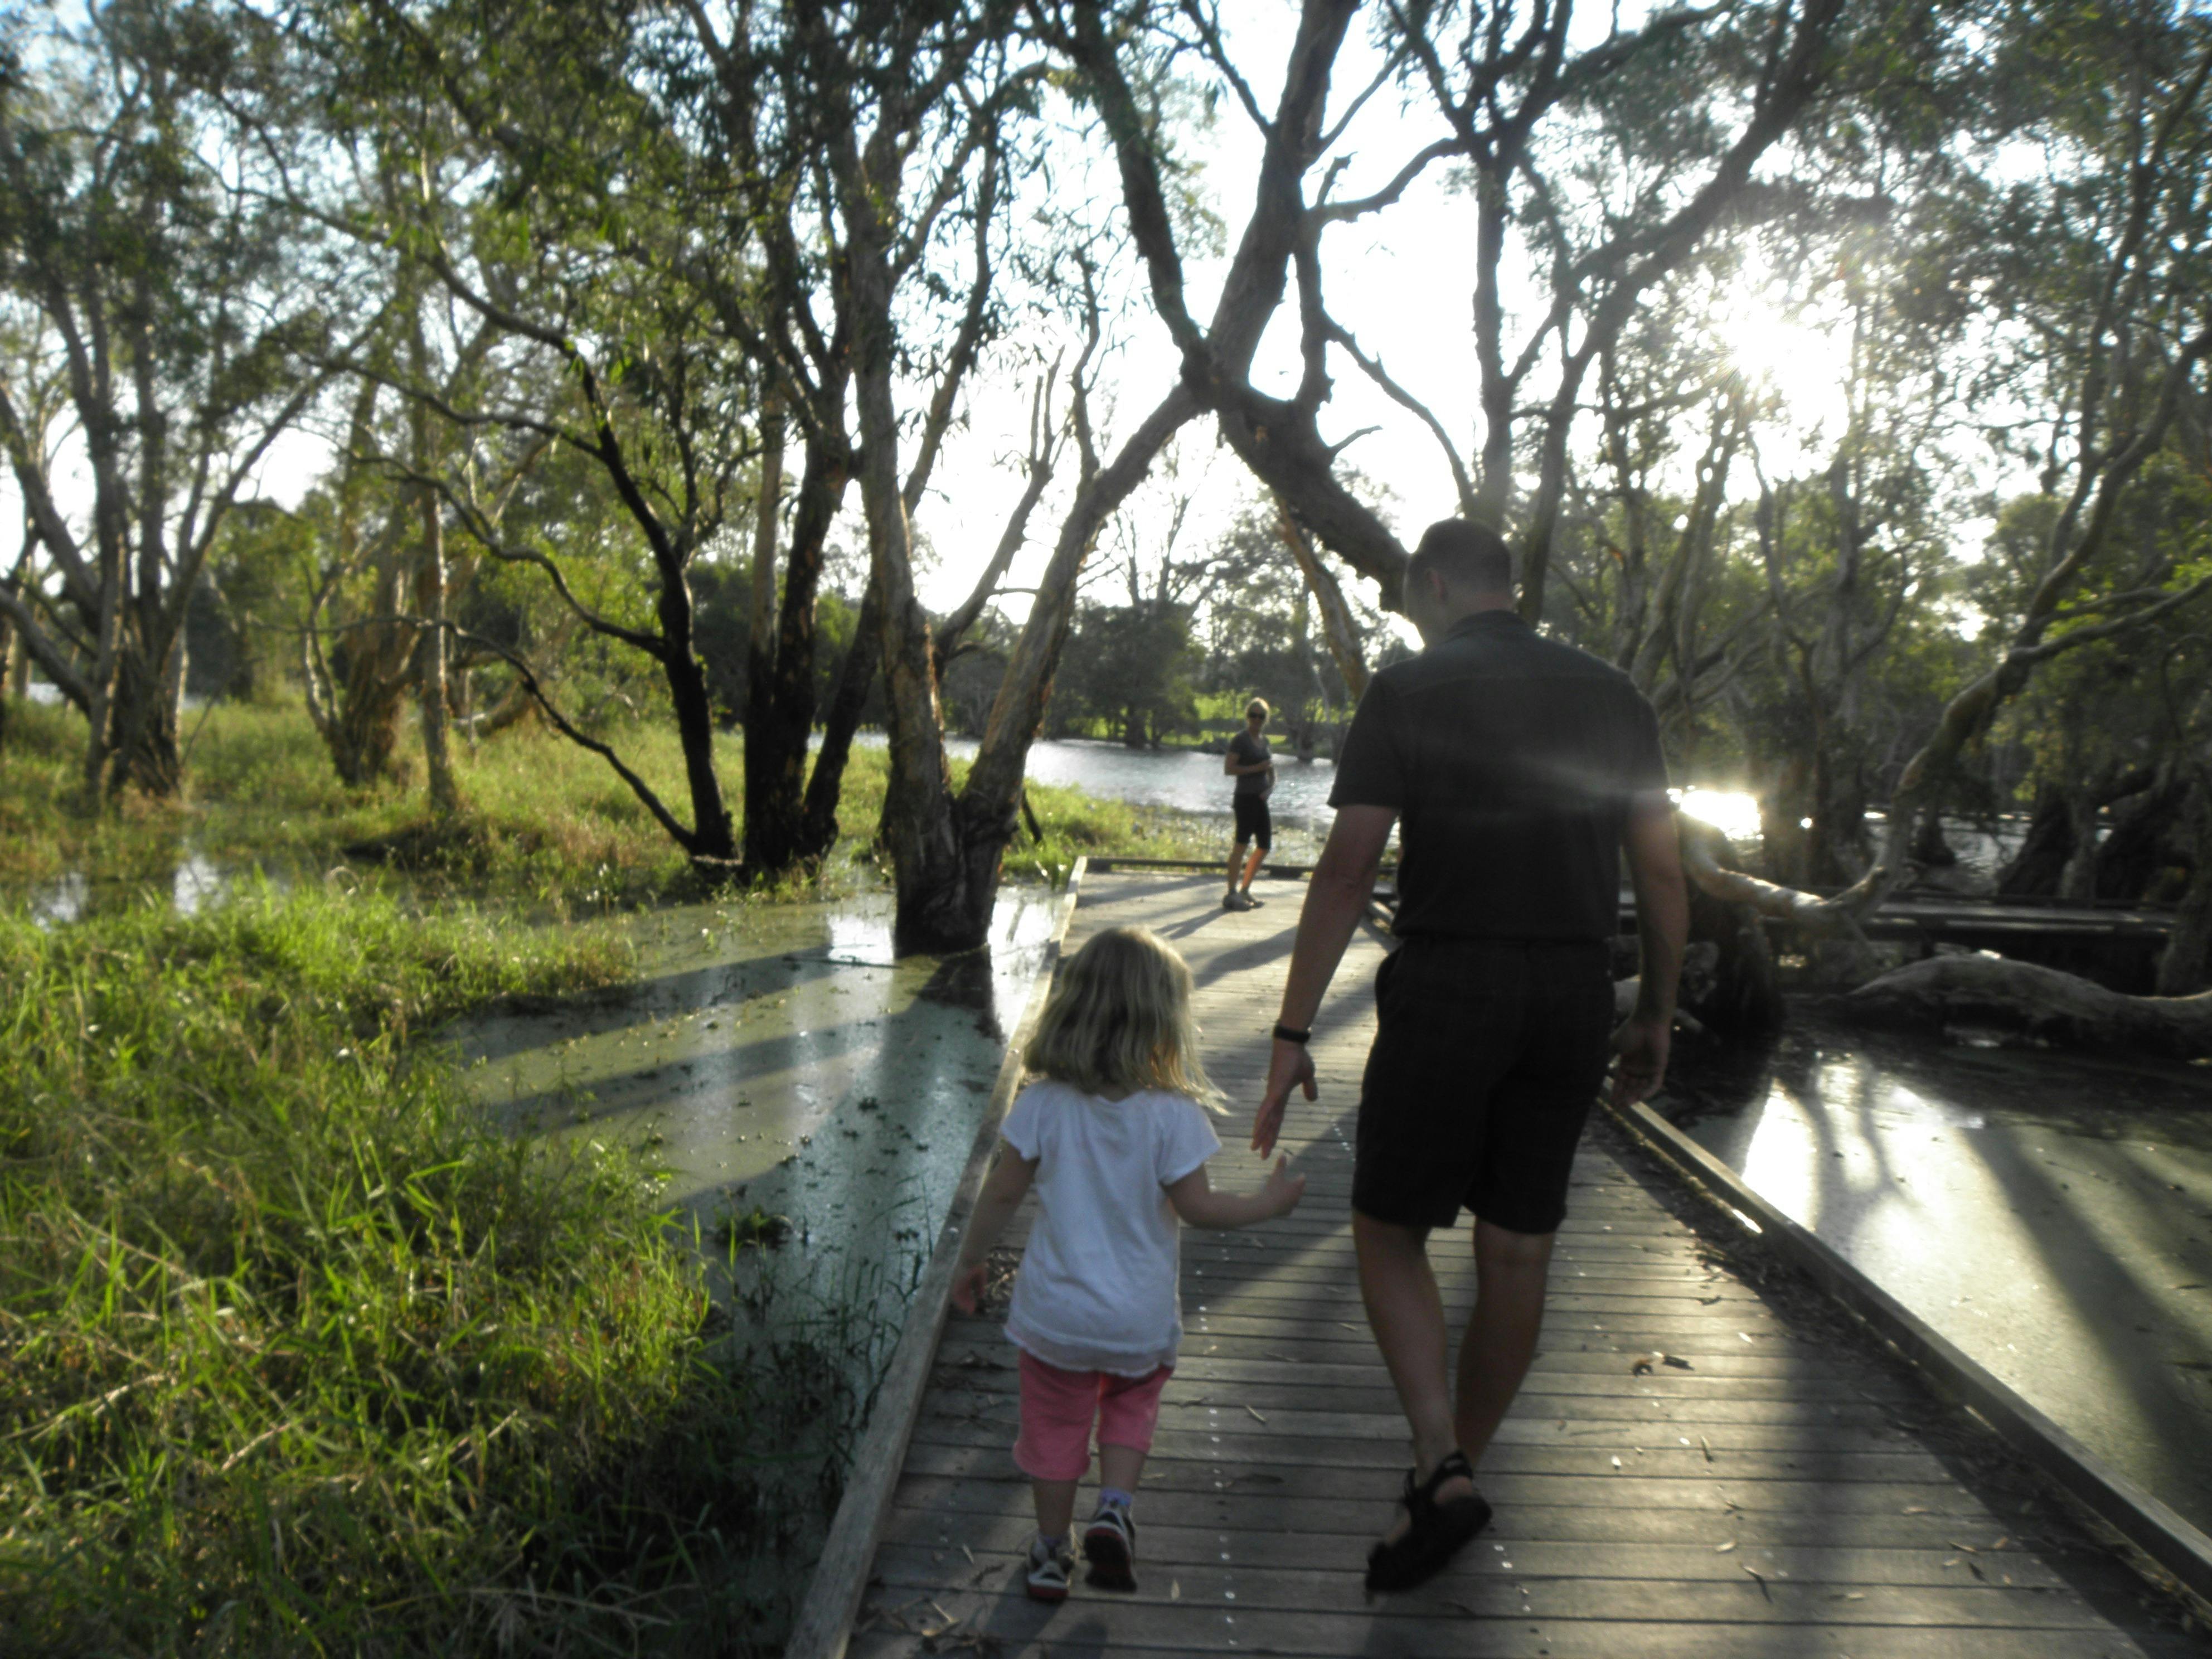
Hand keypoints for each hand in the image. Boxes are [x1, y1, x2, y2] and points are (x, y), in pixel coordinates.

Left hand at [951, 1258, 987, 1313]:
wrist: (973, 1257)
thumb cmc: (977, 1264)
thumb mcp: (980, 1277)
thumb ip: (979, 1286)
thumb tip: (980, 1296)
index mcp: (964, 1279)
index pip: (964, 1292)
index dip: (968, 1299)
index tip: (973, 1306)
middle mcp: (959, 1281)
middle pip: (961, 1295)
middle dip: (966, 1303)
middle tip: (971, 1311)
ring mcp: (956, 1281)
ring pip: (957, 1296)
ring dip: (963, 1304)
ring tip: (969, 1310)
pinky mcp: (955, 1282)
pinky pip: (956, 1294)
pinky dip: (960, 1301)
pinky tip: (965, 1305)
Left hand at [1251, 1037, 1316, 1155]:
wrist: (1292, 1044)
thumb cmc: (1298, 1058)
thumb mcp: (1308, 1077)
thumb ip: (1309, 1089)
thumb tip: (1313, 1100)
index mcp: (1281, 1097)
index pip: (1276, 1119)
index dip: (1272, 1133)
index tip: (1269, 1145)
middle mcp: (1274, 1098)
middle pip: (1268, 1123)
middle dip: (1265, 1139)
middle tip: (1260, 1154)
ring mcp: (1272, 1094)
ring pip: (1265, 1119)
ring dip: (1260, 1133)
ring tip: (1254, 1147)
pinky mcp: (1274, 1090)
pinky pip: (1267, 1108)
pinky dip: (1262, 1120)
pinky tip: (1257, 1130)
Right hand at [1261, 1153, 1306, 1216]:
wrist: (1266, 1206)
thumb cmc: (1272, 1188)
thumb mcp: (1276, 1174)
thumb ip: (1280, 1164)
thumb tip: (1283, 1154)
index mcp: (1296, 1187)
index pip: (1302, 1181)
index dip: (1301, 1177)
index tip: (1302, 1175)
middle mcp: (1296, 1197)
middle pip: (1300, 1192)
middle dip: (1300, 1188)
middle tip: (1300, 1186)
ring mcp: (1291, 1206)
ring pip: (1296, 1201)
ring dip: (1295, 1198)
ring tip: (1294, 1197)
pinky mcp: (1286, 1213)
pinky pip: (1289, 1210)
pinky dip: (1288, 1207)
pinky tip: (1288, 1208)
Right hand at [1610, 1013, 1671, 1107]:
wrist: (1647, 1023)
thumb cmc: (1630, 1031)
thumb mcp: (1613, 1046)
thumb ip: (1606, 1058)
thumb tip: (1593, 1069)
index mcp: (1627, 1063)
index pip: (1620, 1082)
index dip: (1616, 1092)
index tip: (1610, 1102)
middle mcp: (1637, 1068)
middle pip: (1630, 1087)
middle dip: (1624, 1097)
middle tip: (1618, 1107)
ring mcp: (1648, 1069)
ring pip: (1641, 1088)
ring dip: (1634, 1097)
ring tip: (1626, 1104)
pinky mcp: (1659, 1068)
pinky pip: (1654, 1084)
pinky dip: (1648, 1091)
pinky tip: (1639, 1097)